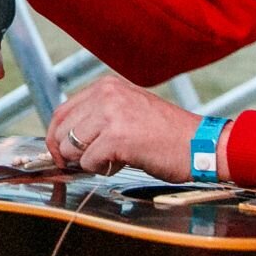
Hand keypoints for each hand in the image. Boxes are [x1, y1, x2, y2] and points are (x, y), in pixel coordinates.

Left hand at [45, 74, 198, 179]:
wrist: (200, 144)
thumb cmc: (167, 134)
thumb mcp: (128, 110)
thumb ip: (98, 116)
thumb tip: (65, 139)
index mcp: (106, 86)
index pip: (62, 111)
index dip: (55, 136)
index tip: (59, 153)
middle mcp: (106, 95)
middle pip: (62, 131)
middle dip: (69, 153)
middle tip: (89, 162)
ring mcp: (111, 114)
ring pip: (71, 147)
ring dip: (88, 161)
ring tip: (115, 158)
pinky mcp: (117, 138)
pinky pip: (88, 162)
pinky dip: (102, 169)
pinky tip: (124, 162)